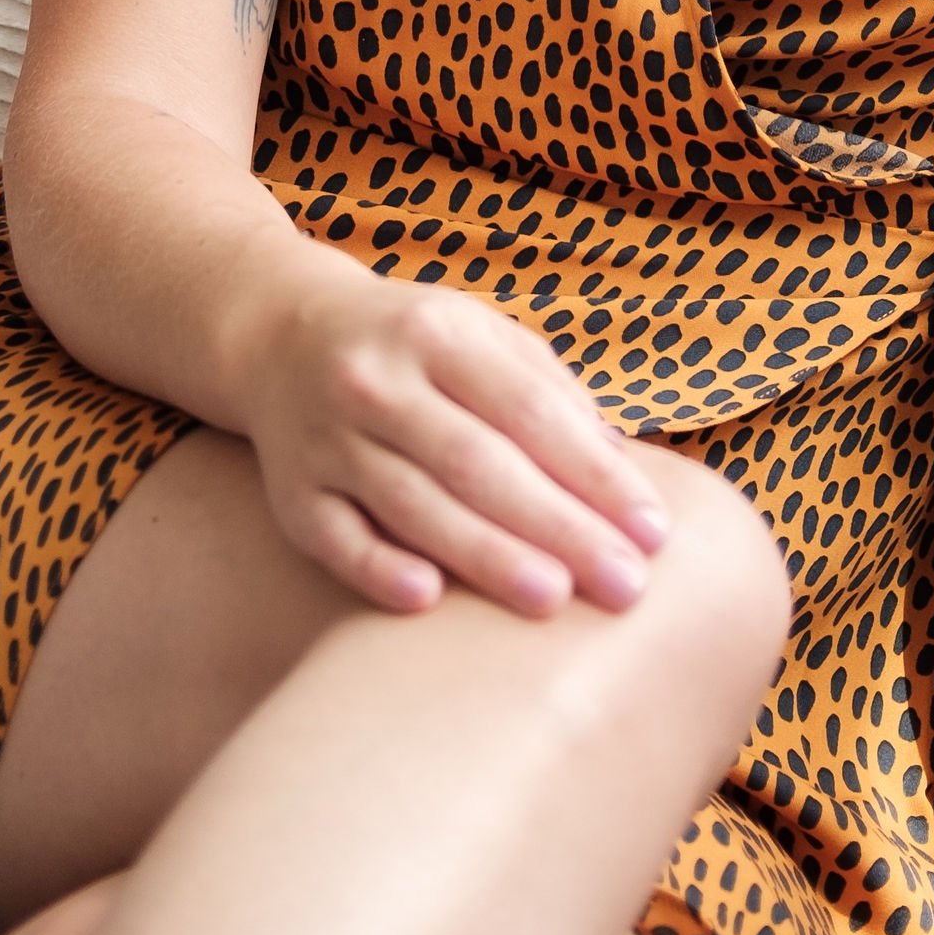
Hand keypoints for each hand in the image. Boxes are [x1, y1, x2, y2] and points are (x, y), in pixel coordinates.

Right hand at [226, 247, 670, 618]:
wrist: (279, 333)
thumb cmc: (413, 345)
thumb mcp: (480, 334)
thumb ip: (551, 390)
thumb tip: (625, 464)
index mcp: (438, 333)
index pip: (530, 410)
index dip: (594, 473)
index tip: (654, 531)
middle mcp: (378, 380)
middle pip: (478, 462)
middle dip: (558, 527)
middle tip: (627, 587)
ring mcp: (328, 436)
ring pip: (412, 502)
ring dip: (485, 555)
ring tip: (553, 601)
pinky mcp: (292, 491)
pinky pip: (334, 536)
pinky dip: (376, 567)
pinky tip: (427, 600)